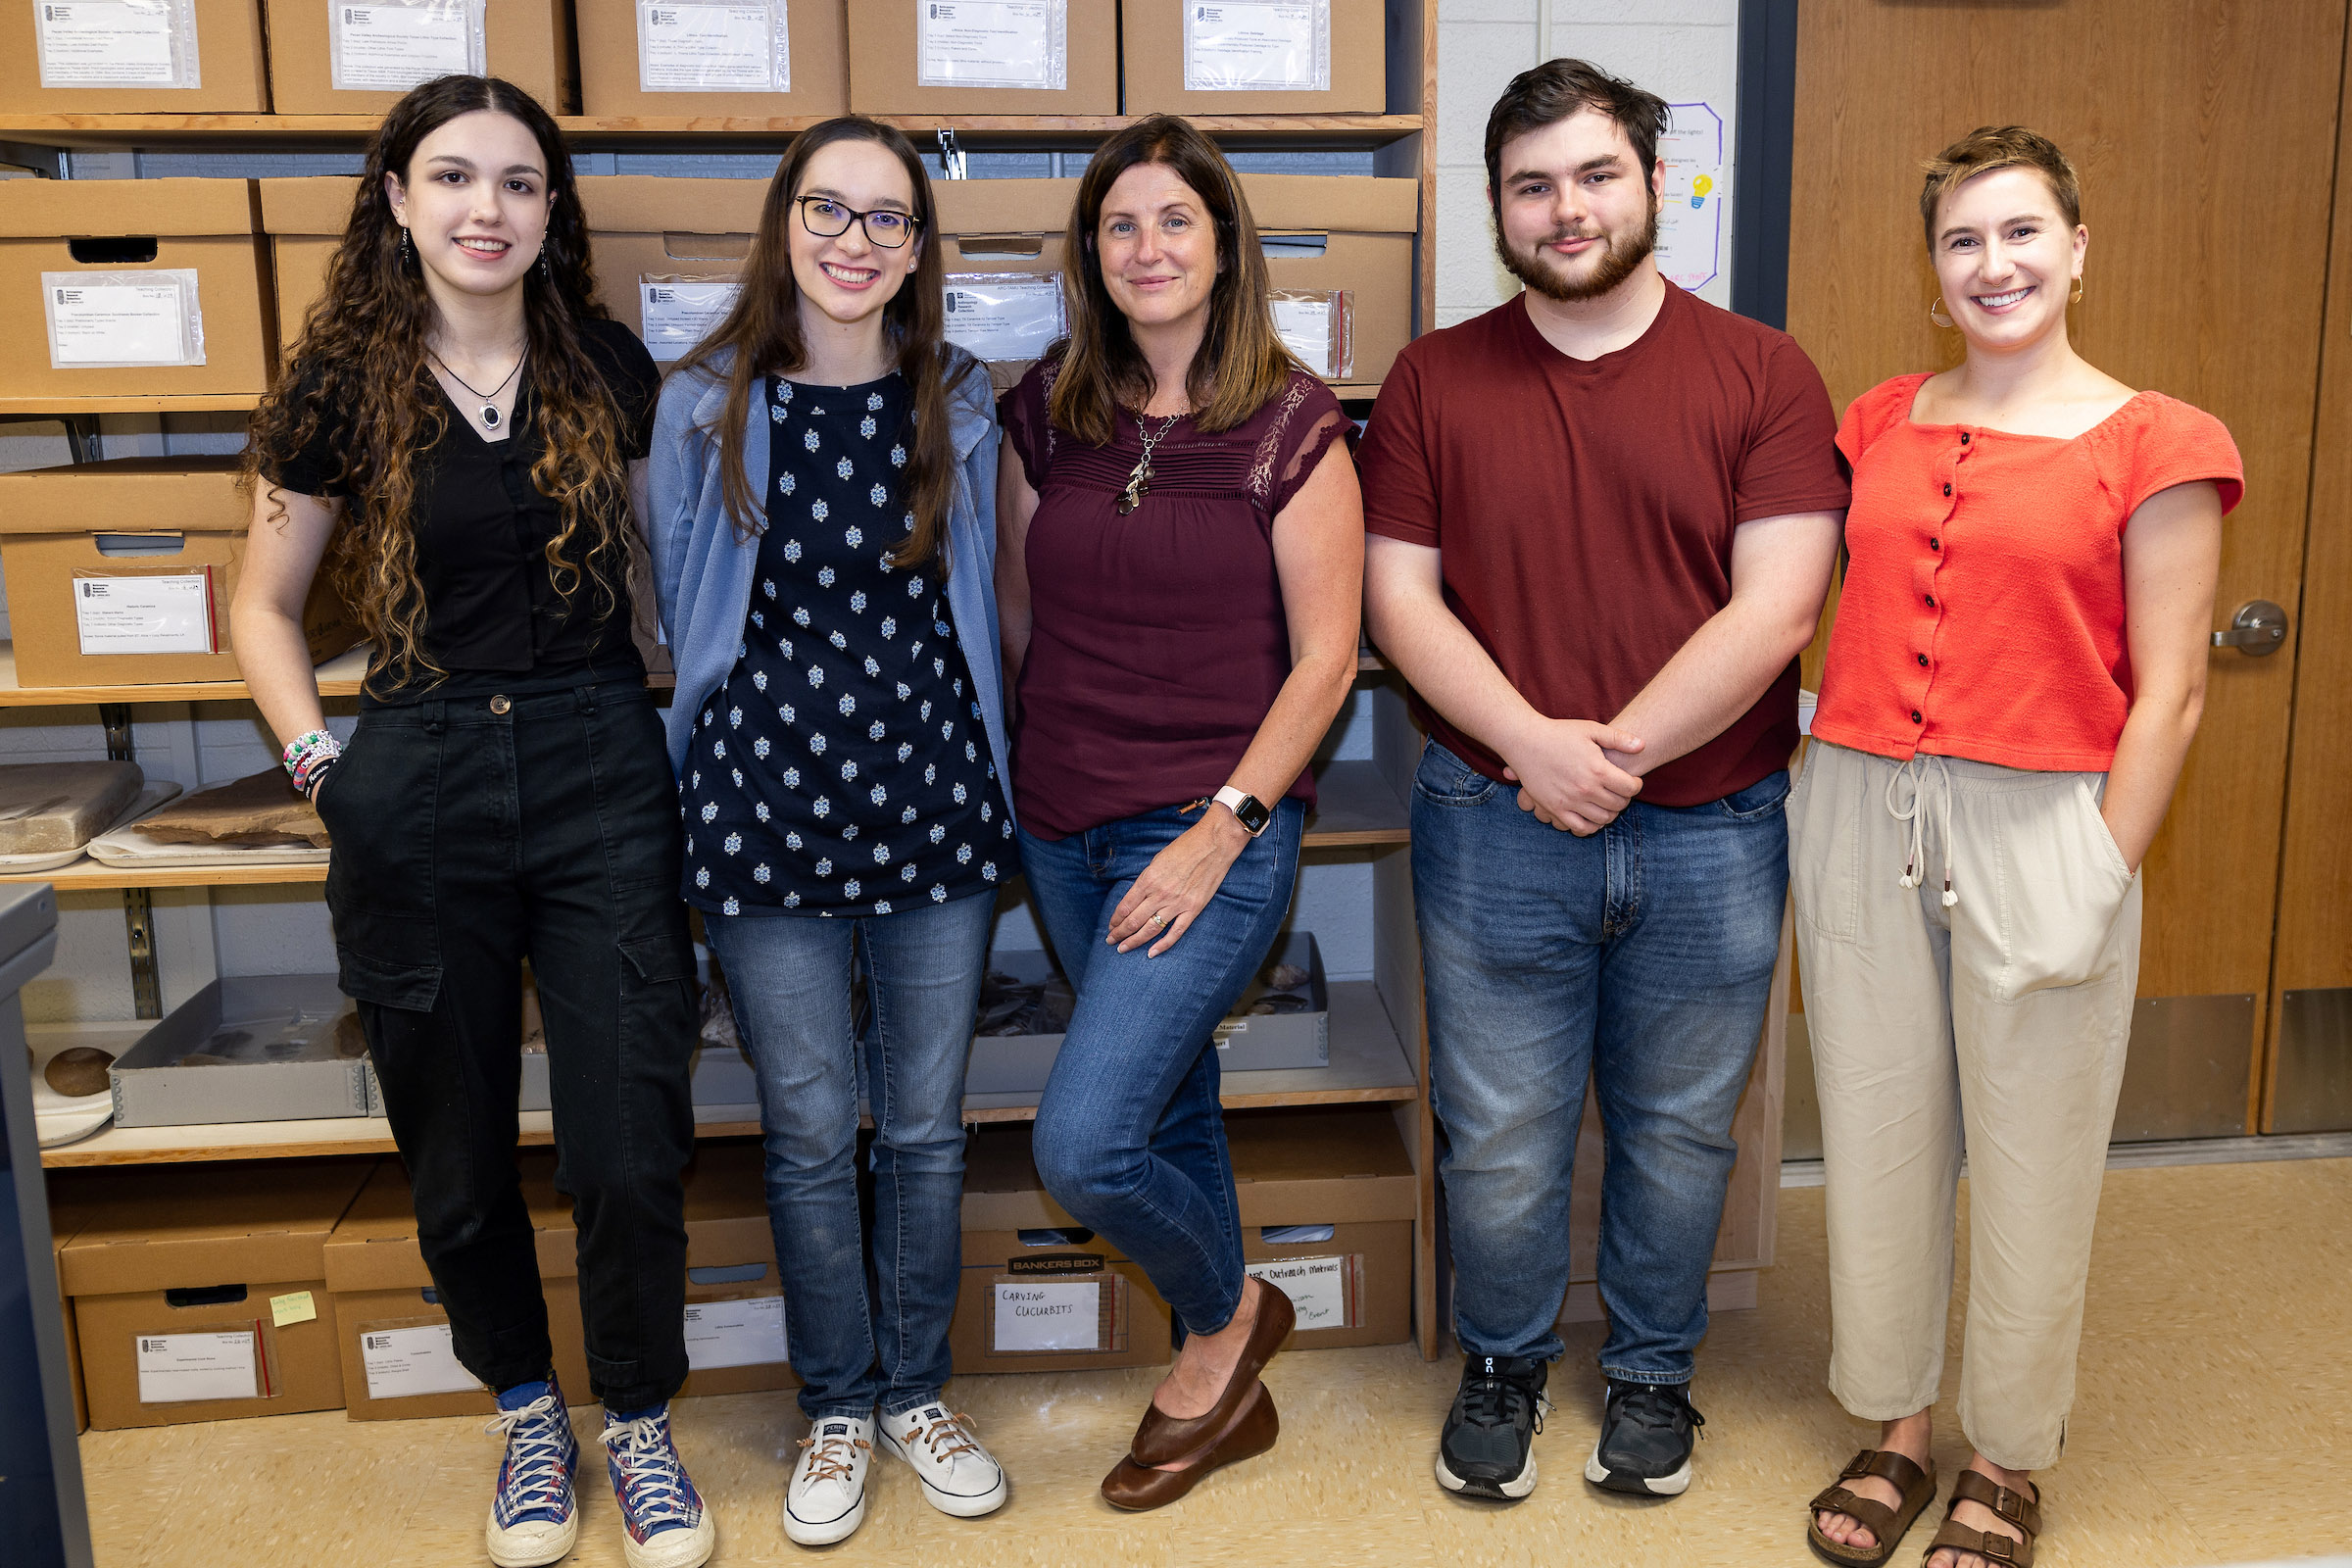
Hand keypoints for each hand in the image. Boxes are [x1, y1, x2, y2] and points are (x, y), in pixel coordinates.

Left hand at [1106, 808, 1252, 956]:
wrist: (1214, 844)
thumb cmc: (1185, 847)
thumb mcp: (1157, 860)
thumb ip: (1146, 881)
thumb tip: (1136, 898)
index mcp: (1148, 879)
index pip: (1125, 906)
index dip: (1115, 919)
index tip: (1110, 926)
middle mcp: (1160, 894)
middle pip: (1133, 921)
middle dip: (1119, 933)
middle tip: (1110, 941)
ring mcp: (1177, 903)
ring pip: (1150, 929)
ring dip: (1134, 941)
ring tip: (1123, 949)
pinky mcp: (1193, 909)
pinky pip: (1175, 932)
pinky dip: (1162, 945)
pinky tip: (1151, 953)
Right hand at [1500, 719, 1645, 834]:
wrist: (1525, 741)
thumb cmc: (1559, 733)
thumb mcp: (1591, 729)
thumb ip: (1618, 738)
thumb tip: (1642, 745)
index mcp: (1598, 770)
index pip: (1630, 788)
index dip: (1636, 785)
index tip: (1632, 780)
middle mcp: (1586, 789)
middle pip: (1619, 804)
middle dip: (1624, 798)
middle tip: (1620, 790)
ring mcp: (1570, 802)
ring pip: (1603, 819)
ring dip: (1610, 812)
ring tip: (1607, 801)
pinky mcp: (1555, 809)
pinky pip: (1580, 828)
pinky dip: (1591, 826)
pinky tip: (1592, 815)